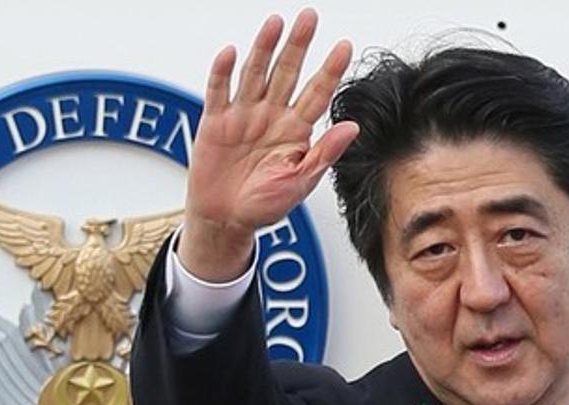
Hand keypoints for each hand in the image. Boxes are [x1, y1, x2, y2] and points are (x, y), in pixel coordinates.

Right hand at [179, 8, 358, 280]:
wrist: (225, 219)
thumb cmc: (264, 205)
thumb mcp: (300, 183)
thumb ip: (324, 154)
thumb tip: (352, 128)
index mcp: (296, 131)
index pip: (317, 93)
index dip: (330, 70)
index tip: (344, 47)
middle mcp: (271, 116)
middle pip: (287, 73)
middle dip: (298, 45)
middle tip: (309, 17)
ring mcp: (244, 115)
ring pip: (256, 74)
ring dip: (264, 48)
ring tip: (275, 23)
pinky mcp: (216, 121)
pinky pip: (219, 91)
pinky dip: (223, 73)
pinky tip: (232, 53)